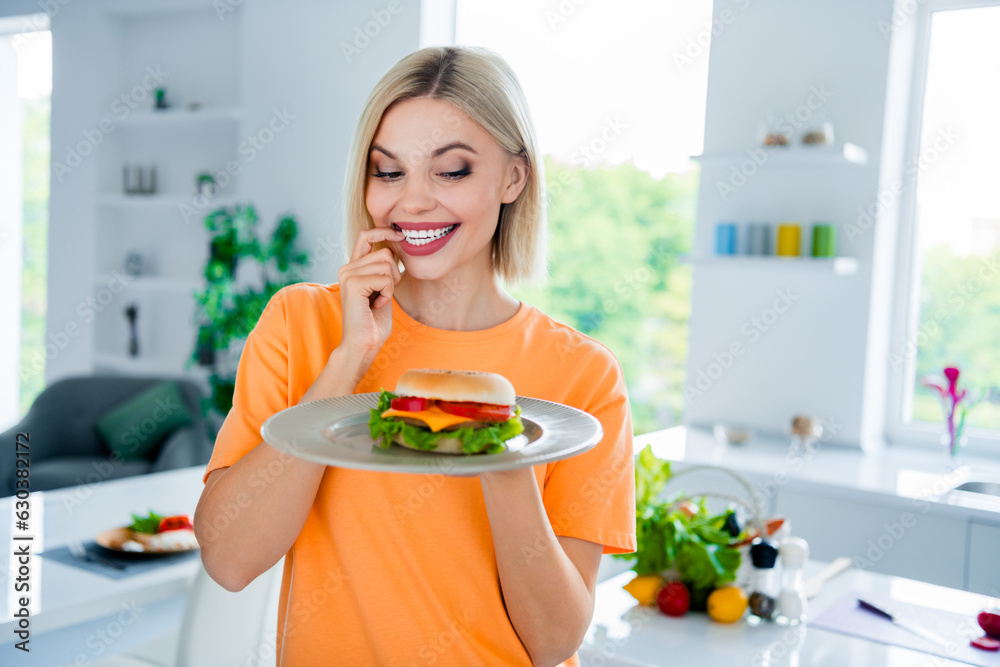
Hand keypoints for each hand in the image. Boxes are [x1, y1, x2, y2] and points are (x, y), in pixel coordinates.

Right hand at [337, 227, 404, 359]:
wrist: (363, 344)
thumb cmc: (374, 321)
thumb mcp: (382, 288)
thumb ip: (383, 268)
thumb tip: (396, 246)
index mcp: (353, 267)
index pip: (366, 235)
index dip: (384, 231)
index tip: (401, 235)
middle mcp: (347, 268)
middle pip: (385, 252)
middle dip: (394, 273)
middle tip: (384, 294)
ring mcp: (348, 274)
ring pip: (386, 263)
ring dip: (391, 285)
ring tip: (379, 300)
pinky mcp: (353, 283)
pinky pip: (384, 278)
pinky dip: (388, 293)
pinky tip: (377, 305)